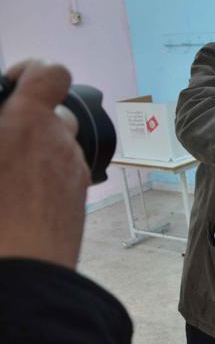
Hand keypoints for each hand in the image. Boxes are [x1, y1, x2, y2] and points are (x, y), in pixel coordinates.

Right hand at [0, 60, 89, 268]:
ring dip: (38, 151)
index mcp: (26, 123)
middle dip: (30, 122)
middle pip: (54, 115)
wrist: (21, 272)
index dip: (35, 71)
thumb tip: (9, 128)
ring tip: (7, 177)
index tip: (15, 83)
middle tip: (4, 143)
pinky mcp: (78, 197)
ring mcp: (73, 170)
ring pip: (58, 147)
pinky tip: (21, 200)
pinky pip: (63, 173)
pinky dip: (46, 176)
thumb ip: (6, 128)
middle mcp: (59, 142)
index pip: (51, 73)